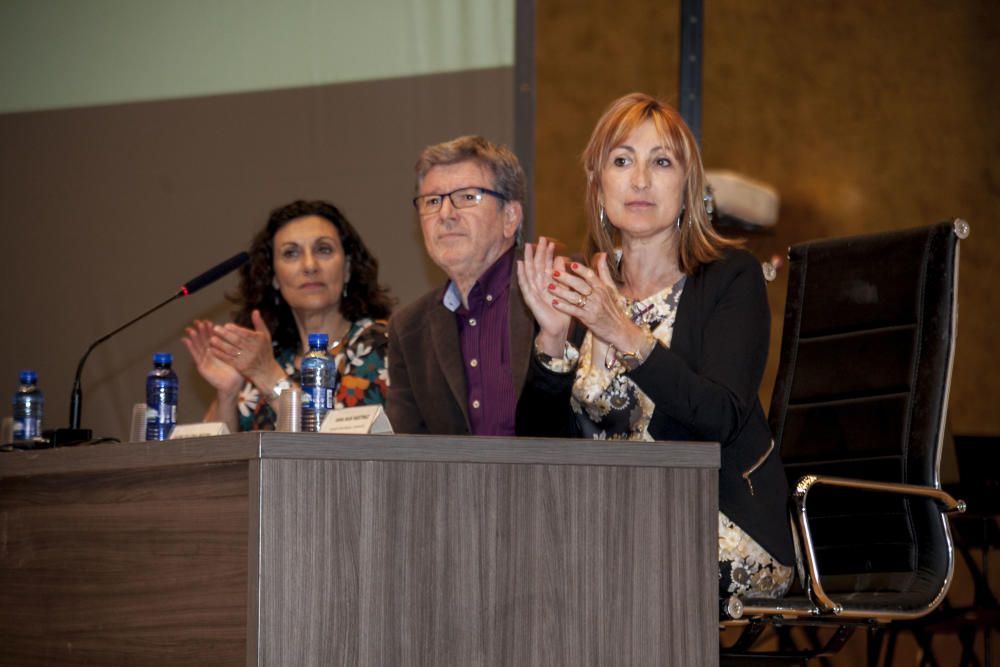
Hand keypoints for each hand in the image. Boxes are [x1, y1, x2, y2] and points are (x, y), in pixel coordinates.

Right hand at [183, 319, 243, 395]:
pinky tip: (186, 340)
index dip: (209, 329)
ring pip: (198, 346)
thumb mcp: (235, 355)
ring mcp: (205, 359)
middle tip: (197, 322)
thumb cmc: (236, 370)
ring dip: (193, 338)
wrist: (233, 385)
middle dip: (200, 330)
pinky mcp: (202, 366)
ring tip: (190, 329)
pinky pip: (196, 356)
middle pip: (203, 339)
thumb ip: (233, 344)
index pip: (213, 336)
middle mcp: (210, 353)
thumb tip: (235, 330)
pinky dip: (190, 348)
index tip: (207, 321)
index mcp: (218, 349)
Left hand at [209, 310, 282, 389]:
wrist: (266, 371)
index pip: (245, 334)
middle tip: (215, 328)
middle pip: (237, 341)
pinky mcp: (240, 366)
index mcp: (259, 340)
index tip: (226, 325)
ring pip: (231, 350)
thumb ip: (259, 323)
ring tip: (211, 339)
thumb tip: (255, 310)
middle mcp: (252, 349)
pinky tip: (213, 349)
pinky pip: (228, 359)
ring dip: (221, 345)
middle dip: (225, 335)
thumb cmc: (265, 351)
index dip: (235, 329)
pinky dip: (220, 354)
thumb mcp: (266, 336)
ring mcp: (246, 358)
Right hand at [517, 237, 571, 355]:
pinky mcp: (530, 299)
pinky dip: (522, 274)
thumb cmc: (561, 310)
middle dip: (538, 252)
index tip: (550, 241)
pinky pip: (524, 284)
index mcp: (547, 283)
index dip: (548, 253)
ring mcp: (533, 291)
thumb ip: (561, 274)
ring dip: (529, 259)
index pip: (546, 265)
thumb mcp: (564, 289)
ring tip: (528, 247)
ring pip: (530, 272)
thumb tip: (561, 258)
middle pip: (537, 265)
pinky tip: (520, 264)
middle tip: (540, 238)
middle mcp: (539, 285)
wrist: (558, 328)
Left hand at [548, 253, 646, 352]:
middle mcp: (598, 296)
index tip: (569, 264)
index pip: (590, 275)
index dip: (580, 269)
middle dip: (566, 278)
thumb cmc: (612, 308)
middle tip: (553, 272)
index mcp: (602, 287)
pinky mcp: (588, 318)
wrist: (618, 329)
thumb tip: (602, 254)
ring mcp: (593, 307)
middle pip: (580, 284)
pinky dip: (564, 306)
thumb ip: (603, 271)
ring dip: (561, 292)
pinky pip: (574, 311)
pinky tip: (554, 303)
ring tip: (549, 287)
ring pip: (575, 297)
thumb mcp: (610, 288)